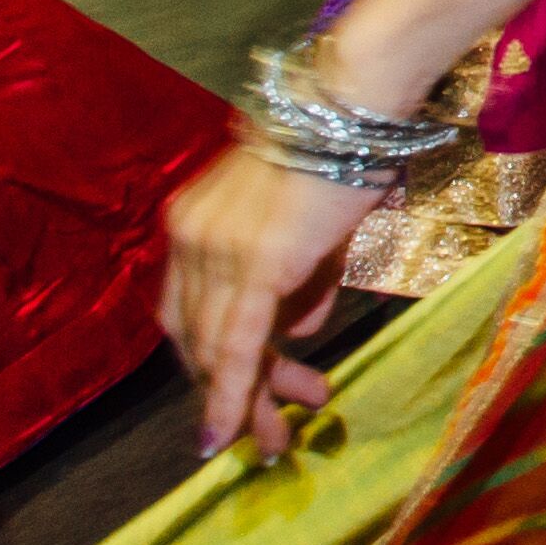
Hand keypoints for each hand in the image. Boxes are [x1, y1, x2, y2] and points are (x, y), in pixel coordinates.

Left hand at [163, 139, 371, 461]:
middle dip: (231, 391)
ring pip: (216, 350)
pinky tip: (228, 436)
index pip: (192, 309)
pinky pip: (234, 346)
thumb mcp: (316, 226)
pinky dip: (228, 397)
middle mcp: (191, 238)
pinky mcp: (254, 265)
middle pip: (194, 337)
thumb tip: (304, 326)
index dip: (218, 358)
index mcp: (195, 223)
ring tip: (277, 441)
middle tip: (271, 432)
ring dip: (245, 401)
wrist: (354, 103)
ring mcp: (218, 251)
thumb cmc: (346, 148)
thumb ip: (303, 278)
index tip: (253, 391)